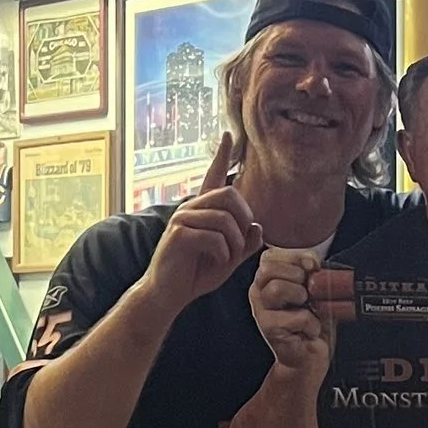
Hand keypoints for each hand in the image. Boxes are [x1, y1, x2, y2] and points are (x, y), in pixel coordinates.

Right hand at [141, 133, 262, 312]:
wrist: (169, 294)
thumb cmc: (196, 274)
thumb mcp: (228, 260)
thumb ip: (245, 245)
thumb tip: (258, 226)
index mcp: (202, 210)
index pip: (213, 176)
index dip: (222, 155)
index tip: (228, 134)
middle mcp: (190, 208)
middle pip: (230, 194)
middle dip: (244, 220)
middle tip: (241, 242)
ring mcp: (182, 219)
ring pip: (225, 220)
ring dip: (234, 244)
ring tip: (226, 259)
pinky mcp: (177, 235)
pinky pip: (214, 238)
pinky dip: (223, 254)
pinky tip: (215, 262)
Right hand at [247, 243, 334, 383]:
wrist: (309, 357)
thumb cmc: (312, 323)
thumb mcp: (314, 289)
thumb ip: (310, 270)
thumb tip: (311, 263)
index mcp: (267, 279)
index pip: (271, 255)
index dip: (295, 257)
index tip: (311, 268)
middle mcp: (258, 293)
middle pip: (269, 268)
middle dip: (297, 277)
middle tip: (307, 296)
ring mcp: (261, 312)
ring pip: (276, 289)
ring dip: (301, 298)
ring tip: (307, 310)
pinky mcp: (269, 329)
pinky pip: (297, 316)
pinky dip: (311, 323)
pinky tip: (308, 330)